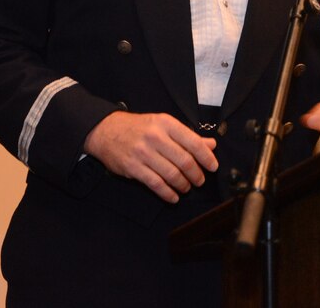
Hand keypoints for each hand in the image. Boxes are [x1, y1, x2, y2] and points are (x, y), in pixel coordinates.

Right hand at [83, 111, 217, 203]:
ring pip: (171, 174)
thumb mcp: (164, 125)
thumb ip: (187, 136)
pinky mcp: (132, 167)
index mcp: (166, 124)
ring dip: (183, 185)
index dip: (206, 157)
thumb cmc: (139, 127)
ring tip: (187, 188)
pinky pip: (155, 184)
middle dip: (196, 174)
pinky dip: (168, 193)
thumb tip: (211, 145)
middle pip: (184, 161)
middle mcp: (155, 137)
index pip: (193, 142)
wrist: (106, 130)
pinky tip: (173, 196)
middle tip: (200, 180)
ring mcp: (143, 153)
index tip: (213, 167)